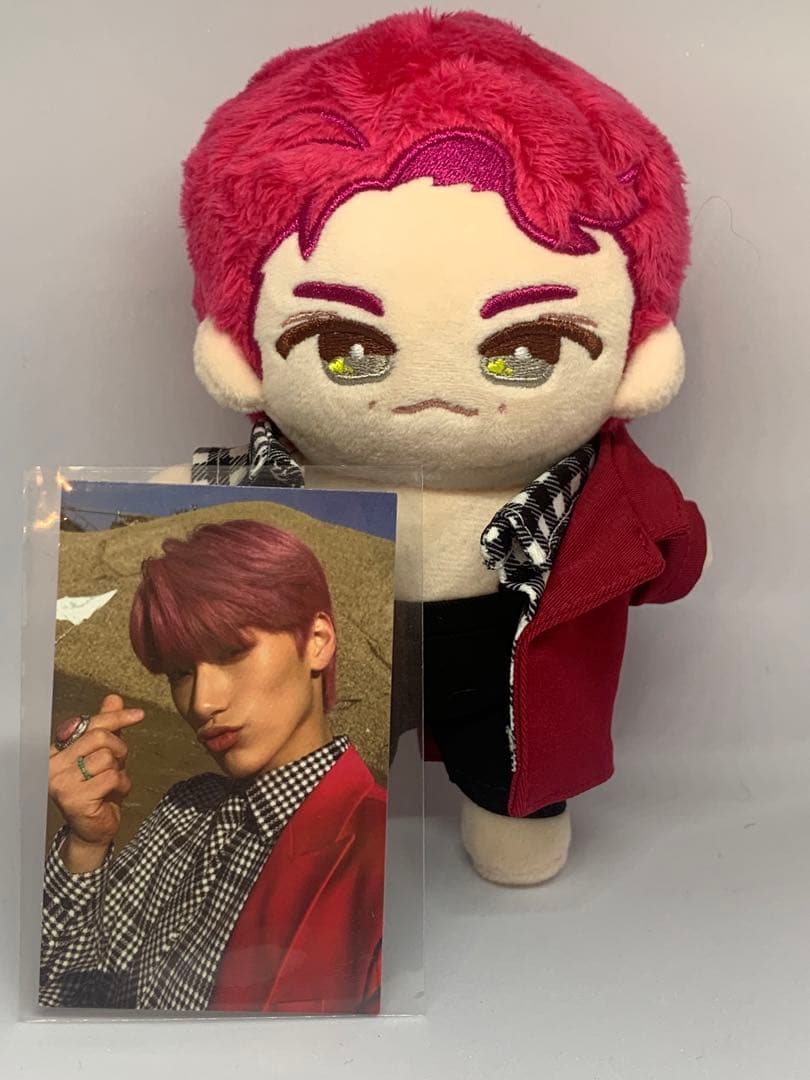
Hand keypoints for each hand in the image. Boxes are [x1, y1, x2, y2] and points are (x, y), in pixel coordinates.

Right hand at [48, 695, 142, 867]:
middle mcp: (52, 764)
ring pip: (107, 757)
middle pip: (100, 737)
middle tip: (118, 764)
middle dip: (119, 749)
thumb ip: (108, 727)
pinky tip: (112, 796)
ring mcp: (60, 782)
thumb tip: (113, 698)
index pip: (89, 724)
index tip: (140, 714)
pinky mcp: (74, 798)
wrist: (94, 828)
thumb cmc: (99, 788)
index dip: (116, 718)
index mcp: (57, 750)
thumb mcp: (106, 754)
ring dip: (119, 770)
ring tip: (111, 783)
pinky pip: (111, 777)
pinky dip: (121, 785)